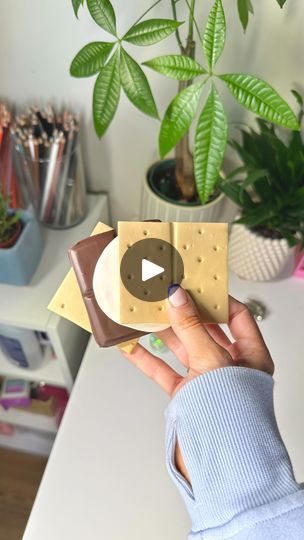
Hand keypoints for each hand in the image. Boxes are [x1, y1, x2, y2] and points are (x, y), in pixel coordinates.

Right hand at [122, 286, 273, 482]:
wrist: (221, 464)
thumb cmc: (233, 417)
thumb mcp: (212, 360)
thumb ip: (192, 327)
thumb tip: (178, 297)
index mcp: (250, 356)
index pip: (236, 316)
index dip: (217, 299)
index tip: (195, 284)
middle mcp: (229, 366)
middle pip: (204, 329)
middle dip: (184, 312)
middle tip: (166, 293)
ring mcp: (206, 381)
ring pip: (181, 348)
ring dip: (162, 332)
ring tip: (144, 313)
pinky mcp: (186, 396)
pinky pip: (164, 372)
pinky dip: (147, 358)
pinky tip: (132, 346)